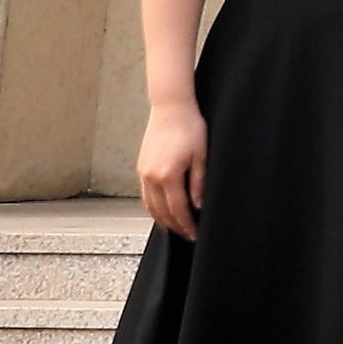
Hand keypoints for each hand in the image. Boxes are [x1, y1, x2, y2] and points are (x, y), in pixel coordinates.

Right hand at [135, 101, 206, 239]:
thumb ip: (198, 183)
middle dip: (174, 226)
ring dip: (161, 219)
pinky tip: (162, 210)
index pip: (178, 209)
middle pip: (161, 211)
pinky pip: (145, 194)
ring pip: (149, 205)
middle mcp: (151, 177)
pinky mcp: (141, 167)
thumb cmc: (190, 128)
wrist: (171, 108)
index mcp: (168, 175)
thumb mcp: (201, 156)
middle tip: (187, 235)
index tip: (195, 234)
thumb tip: (198, 206)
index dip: (186, 225)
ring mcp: (143, 172)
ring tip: (175, 227)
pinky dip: (152, 207)